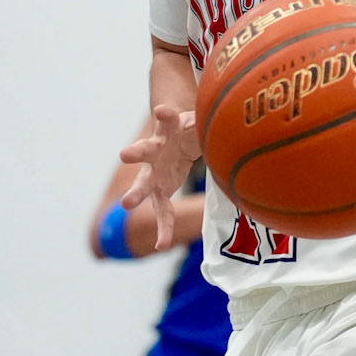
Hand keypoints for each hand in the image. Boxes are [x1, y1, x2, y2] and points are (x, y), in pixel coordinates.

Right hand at [120, 104, 199, 249]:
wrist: (175, 138)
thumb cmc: (189, 130)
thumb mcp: (199, 123)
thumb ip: (208, 124)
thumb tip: (231, 117)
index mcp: (167, 130)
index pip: (166, 120)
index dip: (166, 115)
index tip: (164, 111)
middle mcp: (154, 151)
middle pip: (144, 150)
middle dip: (135, 152)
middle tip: (124, 154)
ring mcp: (154, 172)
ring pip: (143, 183)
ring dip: (136, 193)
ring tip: (126, 204)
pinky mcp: (160, 190)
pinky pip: (162, 211)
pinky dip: (164, 228)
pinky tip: (161, 245)